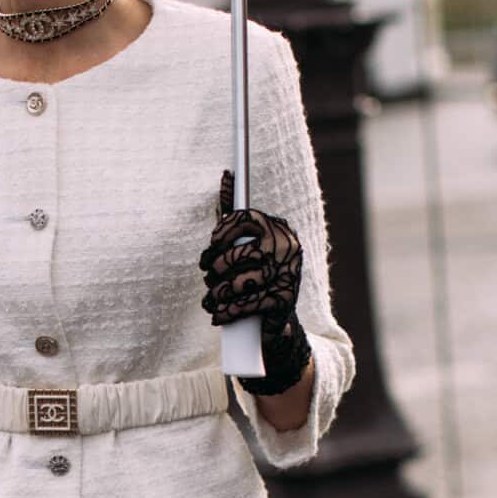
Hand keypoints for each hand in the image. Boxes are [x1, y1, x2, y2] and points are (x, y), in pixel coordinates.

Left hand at [199, 170, 312, 396]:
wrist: (276, 322)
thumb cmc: (255, 276)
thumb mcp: (246, 244)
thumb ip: (233, 215)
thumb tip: (226, 175)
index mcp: (278, 229)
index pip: (244, 218)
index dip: (221, 233)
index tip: (211, 247)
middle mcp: (287, 248)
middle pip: (237, 253)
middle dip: (215, 269)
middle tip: (208, 278)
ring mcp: (287, 274)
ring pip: (239, 281)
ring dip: (218, 294)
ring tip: (213, 299)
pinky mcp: (284, 300)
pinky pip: (246, 304)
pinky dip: (227, 312)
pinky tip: (219, 315)